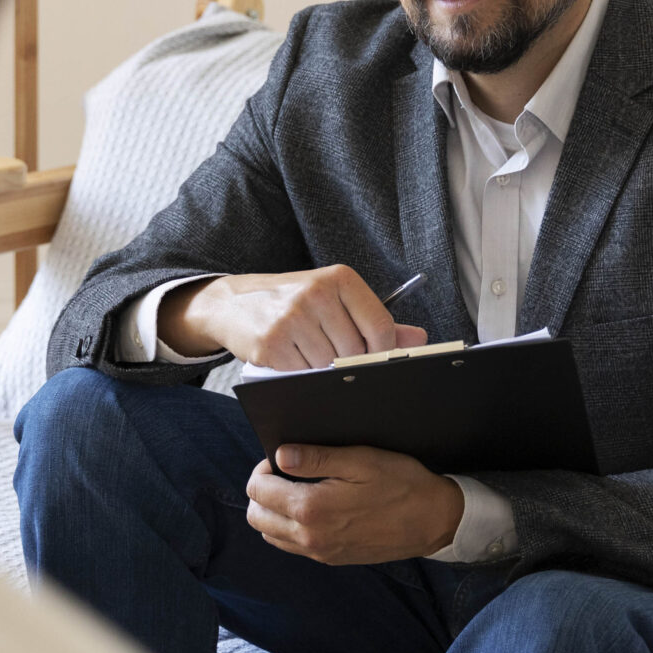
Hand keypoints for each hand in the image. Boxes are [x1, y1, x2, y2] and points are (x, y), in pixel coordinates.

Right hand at [160, 265, 427, 370]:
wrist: (233, 302)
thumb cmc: (292, 303)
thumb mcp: (334, 301)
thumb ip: (376, 320)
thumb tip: (419, 339)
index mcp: (340, 279)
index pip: (381, 326)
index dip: (382, 352)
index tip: (372, 358)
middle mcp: (317, 294)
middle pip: (355, 351)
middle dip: (346, 362)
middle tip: (329, 354)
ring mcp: (292, 317)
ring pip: (328, 366)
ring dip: (320, 370)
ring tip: (306, 352)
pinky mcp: (271, 342)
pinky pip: (301, 373)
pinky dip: (298, 373)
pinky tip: (288, 358)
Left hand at [246, 444, 464, 565]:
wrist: (433, 521)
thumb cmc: (401, 484)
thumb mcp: (360, 460)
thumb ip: (316, 458)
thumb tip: (280, 454)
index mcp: (312, 508)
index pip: (258, 491)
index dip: (263, 469)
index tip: (280, 458)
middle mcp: (309, 536)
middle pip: (256, 517)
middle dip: (261, 492)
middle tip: (283, 473)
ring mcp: (320, 552)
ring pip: (270, 535)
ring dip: (271, 512)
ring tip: (294, 491)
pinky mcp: (331, 559)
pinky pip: (291, 547)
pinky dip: (287, 528)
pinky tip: (310, 510)